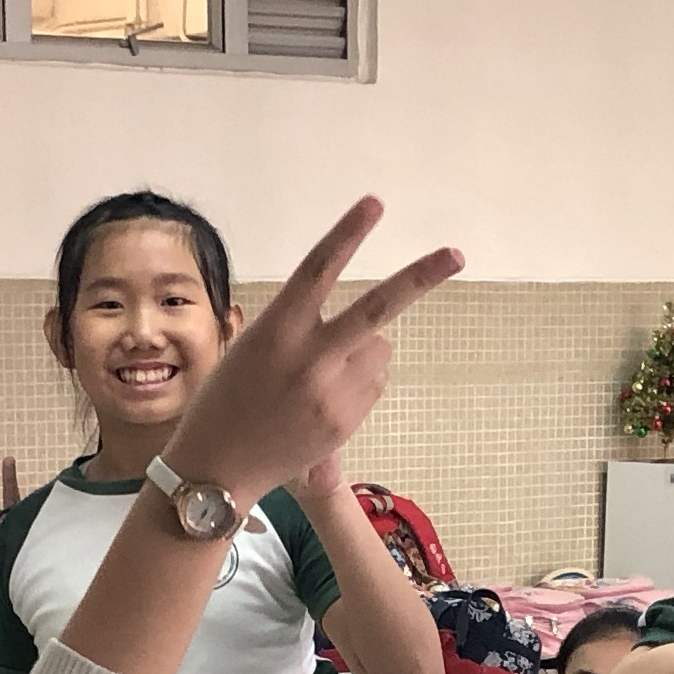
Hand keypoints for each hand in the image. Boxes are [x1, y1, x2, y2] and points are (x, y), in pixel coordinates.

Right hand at [158, 198, 461, 506]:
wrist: (217, 469)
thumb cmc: (226, 399)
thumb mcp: (251, 349)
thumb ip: (303, 331)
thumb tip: (374, 335)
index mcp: (275, 331)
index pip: (317, 270)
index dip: (347, 234)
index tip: (375, 203)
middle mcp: (308, 359)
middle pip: (375, 309)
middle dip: (420, 278)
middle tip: (457, 254)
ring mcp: (331, 394)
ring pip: (378, 349)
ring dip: (362, 351)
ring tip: (318, 378)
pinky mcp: (346, 422)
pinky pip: (373, 383)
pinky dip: (357, 384)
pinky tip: (322, 402)